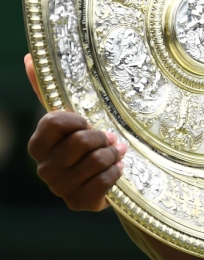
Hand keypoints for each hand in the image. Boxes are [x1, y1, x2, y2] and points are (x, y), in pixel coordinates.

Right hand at [24, 53, 127, 211]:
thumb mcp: (73, 113)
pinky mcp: (77, 204)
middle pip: (81, 141)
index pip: (54, 121)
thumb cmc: (86, 140)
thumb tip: (30, 56)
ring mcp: (59, 188)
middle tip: (109, 138)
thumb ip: (49, 88)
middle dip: (102, 137)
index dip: (78, 119)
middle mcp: (43, 167)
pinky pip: (103, 183)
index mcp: (38, 143)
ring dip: (113, 155)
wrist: (104, 175)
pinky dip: (116, 174)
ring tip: (115, 153)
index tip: (88, 120)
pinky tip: (117, 170)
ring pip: (95, 161)